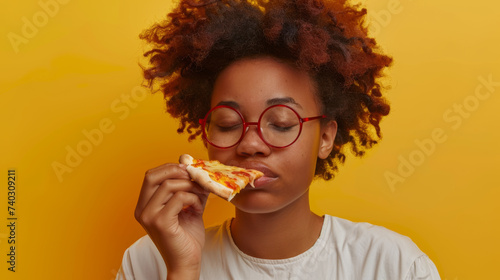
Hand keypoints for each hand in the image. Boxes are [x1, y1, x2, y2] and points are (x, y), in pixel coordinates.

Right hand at [134, 163, 208, 278]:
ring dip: (189, 186)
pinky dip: (192, 199)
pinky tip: (198, 208)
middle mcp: (142, 209)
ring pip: (168, 185)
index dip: (169, 168)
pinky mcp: (160, 222)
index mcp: (144, 205)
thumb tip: (193, 167)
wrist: (187, 261)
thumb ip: (188, 188)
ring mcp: (149, 216)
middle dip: (176, 171)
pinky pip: (178, 198)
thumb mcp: (187, 206)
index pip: (151, 175)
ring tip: (200, 196)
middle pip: (152, 176)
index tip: (188, 170)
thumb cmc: (186, 236)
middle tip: (194, 176)